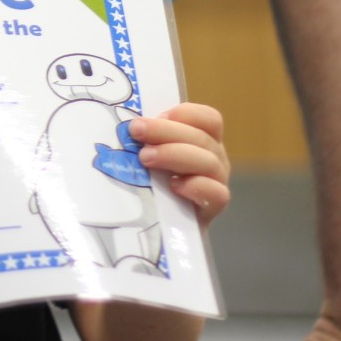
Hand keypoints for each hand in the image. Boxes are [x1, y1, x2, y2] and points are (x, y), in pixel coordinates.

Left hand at [129, 102, 229, 224]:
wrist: (161, 228)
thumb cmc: (152, 184)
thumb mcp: (149, 156)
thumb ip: (146, 140)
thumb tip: (124, 125)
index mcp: (202, 140)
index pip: (207, 118)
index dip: (185, 113)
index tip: (158, 115)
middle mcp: (214, 158)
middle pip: (201, 137)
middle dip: (166, 130)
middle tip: (136, 131)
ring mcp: (216, 183)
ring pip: (209, 162)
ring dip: (174, 154)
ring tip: (145, 158)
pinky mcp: (212, 209)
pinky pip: (216, 194)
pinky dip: (196, 186)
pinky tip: (173, 186)